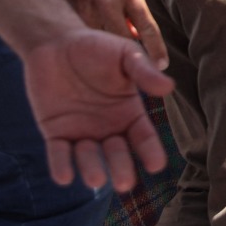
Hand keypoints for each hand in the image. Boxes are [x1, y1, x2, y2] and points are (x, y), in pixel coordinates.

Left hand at [23, 29, 174, 190]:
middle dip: (121, 168)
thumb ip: (144, 72)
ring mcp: (81, 132)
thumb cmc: (96, 47)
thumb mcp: (125, 55)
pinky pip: (59, 153)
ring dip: (92, 168)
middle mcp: (108, 127)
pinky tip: (64, 176)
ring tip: (96, 178)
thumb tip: (169, 88)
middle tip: (124, 183)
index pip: (143, 137)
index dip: (150, 151)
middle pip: (118, 154)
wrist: (56, 42)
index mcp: (129, 112)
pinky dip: (61, 165)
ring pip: (88, 157)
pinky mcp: (55, 133)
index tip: (156, 165)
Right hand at [26, 0, 166, 67]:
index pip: (148, 27)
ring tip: (110, 65)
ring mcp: (88, 11)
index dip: (156, 49)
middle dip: (131, 57)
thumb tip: (139, 38)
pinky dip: (90, 47)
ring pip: (103, 43)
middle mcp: (110, 2)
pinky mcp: (70, 17)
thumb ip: (133, 12)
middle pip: (125, 41)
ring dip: (108, 54)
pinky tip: (89, 52)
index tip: (161, 66)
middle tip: (136, 71)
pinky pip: (85, 39)